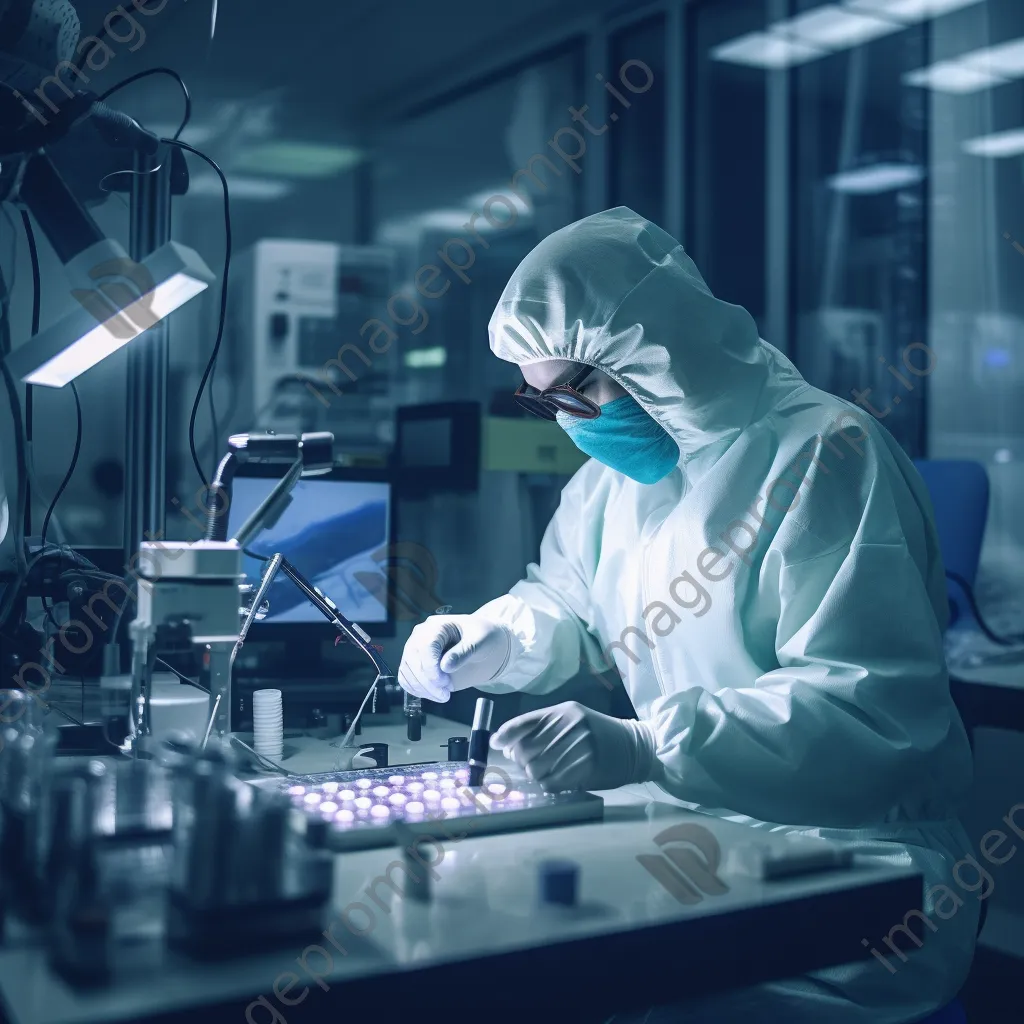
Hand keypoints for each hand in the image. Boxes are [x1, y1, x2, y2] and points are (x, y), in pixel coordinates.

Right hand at [398, 614, 512, 702]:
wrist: (483, 643)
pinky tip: (433, 695)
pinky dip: (416, 689)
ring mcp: (415, 650)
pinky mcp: (414, 664)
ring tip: (443, 696)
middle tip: (446, 694)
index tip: (444, 683)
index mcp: (437, 626)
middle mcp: (421, 636)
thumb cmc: (483, 637)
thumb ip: (463, 652)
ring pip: (407, 671)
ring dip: (422, 688)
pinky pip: (406, 678)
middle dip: (428, 682)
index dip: (432, 667)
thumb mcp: (481, 641)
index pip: (426, 646)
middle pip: (413, 660)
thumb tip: (445, 666)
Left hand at [490, 701, 657, 792]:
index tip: (495, 743)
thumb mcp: (572, 720)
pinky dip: (549, 784)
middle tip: (530, 763)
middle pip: (526, 750)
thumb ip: (542, 728)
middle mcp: (570, 726)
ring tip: (547, 772)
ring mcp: (580, 746)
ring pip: (537, 768)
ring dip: (536, 774)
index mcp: (563, 712)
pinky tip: (558, 780)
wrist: (634, 747)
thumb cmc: (597, 733)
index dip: (506, 734)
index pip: (525, 722)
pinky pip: (553, 782)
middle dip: (522, 760)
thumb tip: (505, 745)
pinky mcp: (588, 767)